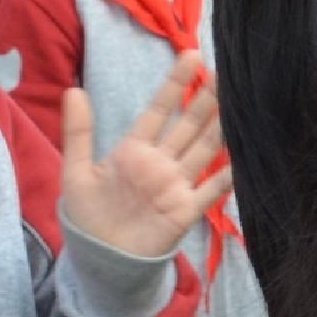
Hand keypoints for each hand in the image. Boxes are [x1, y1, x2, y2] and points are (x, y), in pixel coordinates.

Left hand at [59, 55, 232, 258]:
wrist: (100, 259)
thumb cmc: (86, 216)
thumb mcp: (76, 171)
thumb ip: (78, 132)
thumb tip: (72, 89)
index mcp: (134, 150)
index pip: (159, 111)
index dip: (175, 85)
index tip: (191, 57)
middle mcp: (160, 163)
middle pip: (188, 126)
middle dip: (206, 100)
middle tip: (226, 73)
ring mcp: (176, 185)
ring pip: (204, 149)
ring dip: (221, 127)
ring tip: (240, 102)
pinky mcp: (187, 210)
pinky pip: (212, 189)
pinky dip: (228, 174)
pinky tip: (244, 157)